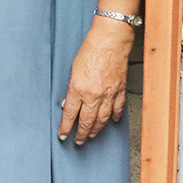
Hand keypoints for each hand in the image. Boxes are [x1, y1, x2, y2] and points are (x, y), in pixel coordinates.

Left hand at [58, 17, 133, 144]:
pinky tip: (112, 121)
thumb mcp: (73, 69)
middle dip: (81, 134)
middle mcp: (93, 95)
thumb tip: (69, 104)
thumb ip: (71, 88)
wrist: (110, 41)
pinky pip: (117, 109)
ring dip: (96, 129)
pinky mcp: (119, 91)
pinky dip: (114, 117)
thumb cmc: (90, 50)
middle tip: (78, 141)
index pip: (69, 114)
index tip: (63, 135)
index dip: (65, 127)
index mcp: (78, 88)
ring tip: (91, 135)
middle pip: (86, 121)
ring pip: (102, 119)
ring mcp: (108, 95)